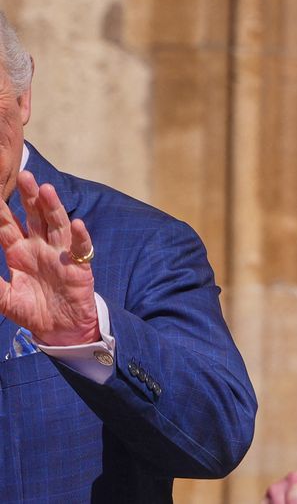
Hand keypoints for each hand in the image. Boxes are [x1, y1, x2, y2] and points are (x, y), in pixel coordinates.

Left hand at [0, 170, 97, 345]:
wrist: (61, 330)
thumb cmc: (33, 311)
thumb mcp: (5, 298)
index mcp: (19, 252)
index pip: (8, 225)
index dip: (0, 209)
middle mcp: (41, 247)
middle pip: (35, 217)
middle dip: (29, 197)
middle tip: (24, 175)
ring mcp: (61, 254)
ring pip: (57, 225)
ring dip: (53, 207)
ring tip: (46, 190)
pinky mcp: (79, 266)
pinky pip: (81, 249)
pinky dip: (80, 237)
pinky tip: (77, 225)